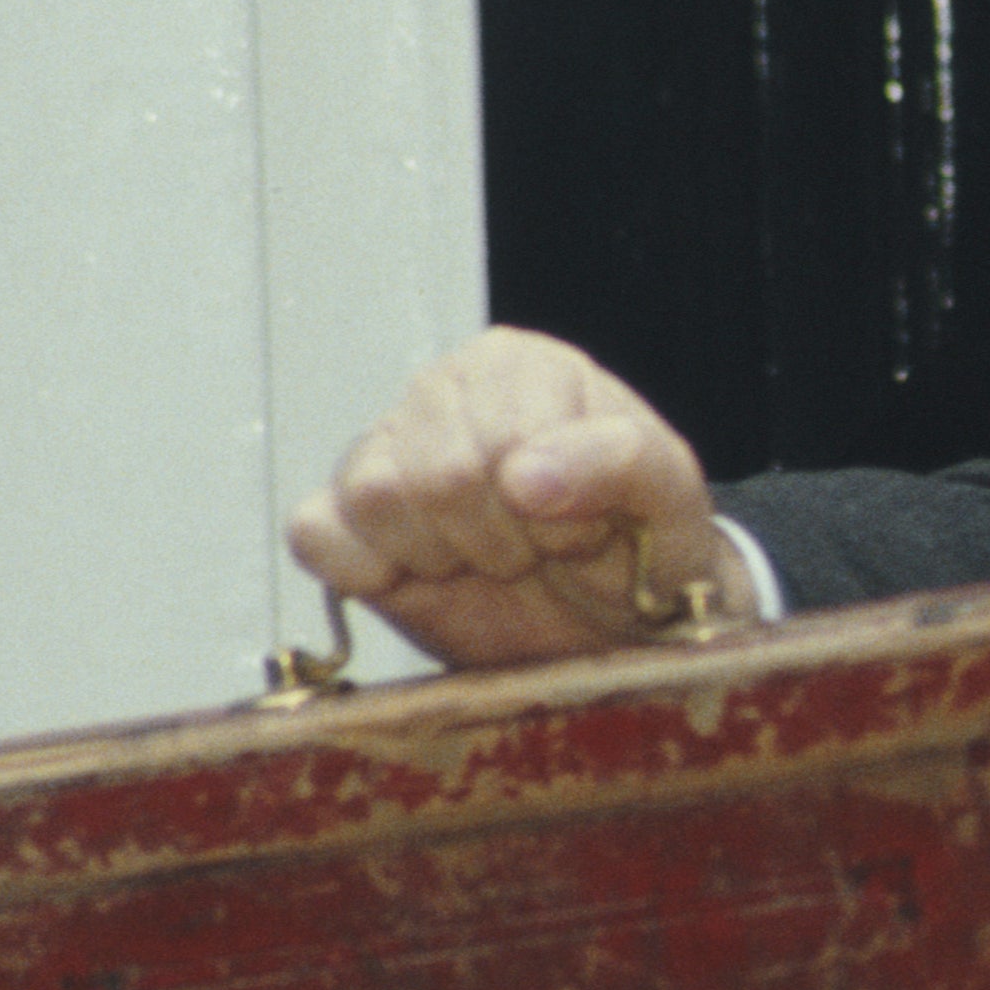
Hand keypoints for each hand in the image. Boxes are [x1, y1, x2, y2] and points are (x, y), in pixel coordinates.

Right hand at [288, 328, 749, 667]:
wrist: (615, 624)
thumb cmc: (643, 548)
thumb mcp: (673, 499)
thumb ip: (622, 462)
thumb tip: (521, 474)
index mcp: (520, 365)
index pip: (506, 440)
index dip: (552, 509)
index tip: (585, 529)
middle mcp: (441, 390)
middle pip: (437, 473)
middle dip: (503, 538)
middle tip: (538, 551)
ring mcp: (382, 448)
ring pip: (376, 499)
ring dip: (446, 556)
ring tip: (492, 558)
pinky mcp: (340, 516)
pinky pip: (316, 534)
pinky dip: (371, 572)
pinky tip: (430, 575)